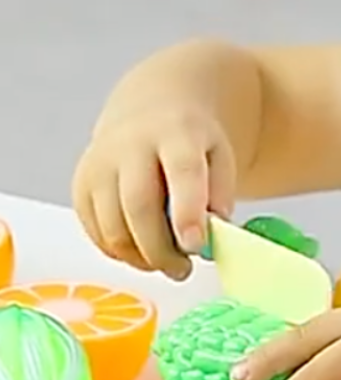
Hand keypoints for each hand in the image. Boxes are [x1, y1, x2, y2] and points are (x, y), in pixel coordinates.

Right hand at [72, 103, 236, 279]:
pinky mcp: (81, 184)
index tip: (195, 247)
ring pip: (112, 226)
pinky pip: (95, 231)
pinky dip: (119, 251)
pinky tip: (142, 251)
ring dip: (140, 257)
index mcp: (177, 133)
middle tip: (182, 270)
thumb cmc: (191, 140)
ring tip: (167, 263)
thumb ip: (220, 194)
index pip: (182, 173)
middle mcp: (131, 145)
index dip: (187, 213)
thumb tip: (212, 236)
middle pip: (139, 206)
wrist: (150, 109)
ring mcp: (100, 164)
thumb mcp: (220, 155)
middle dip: (161, 249)